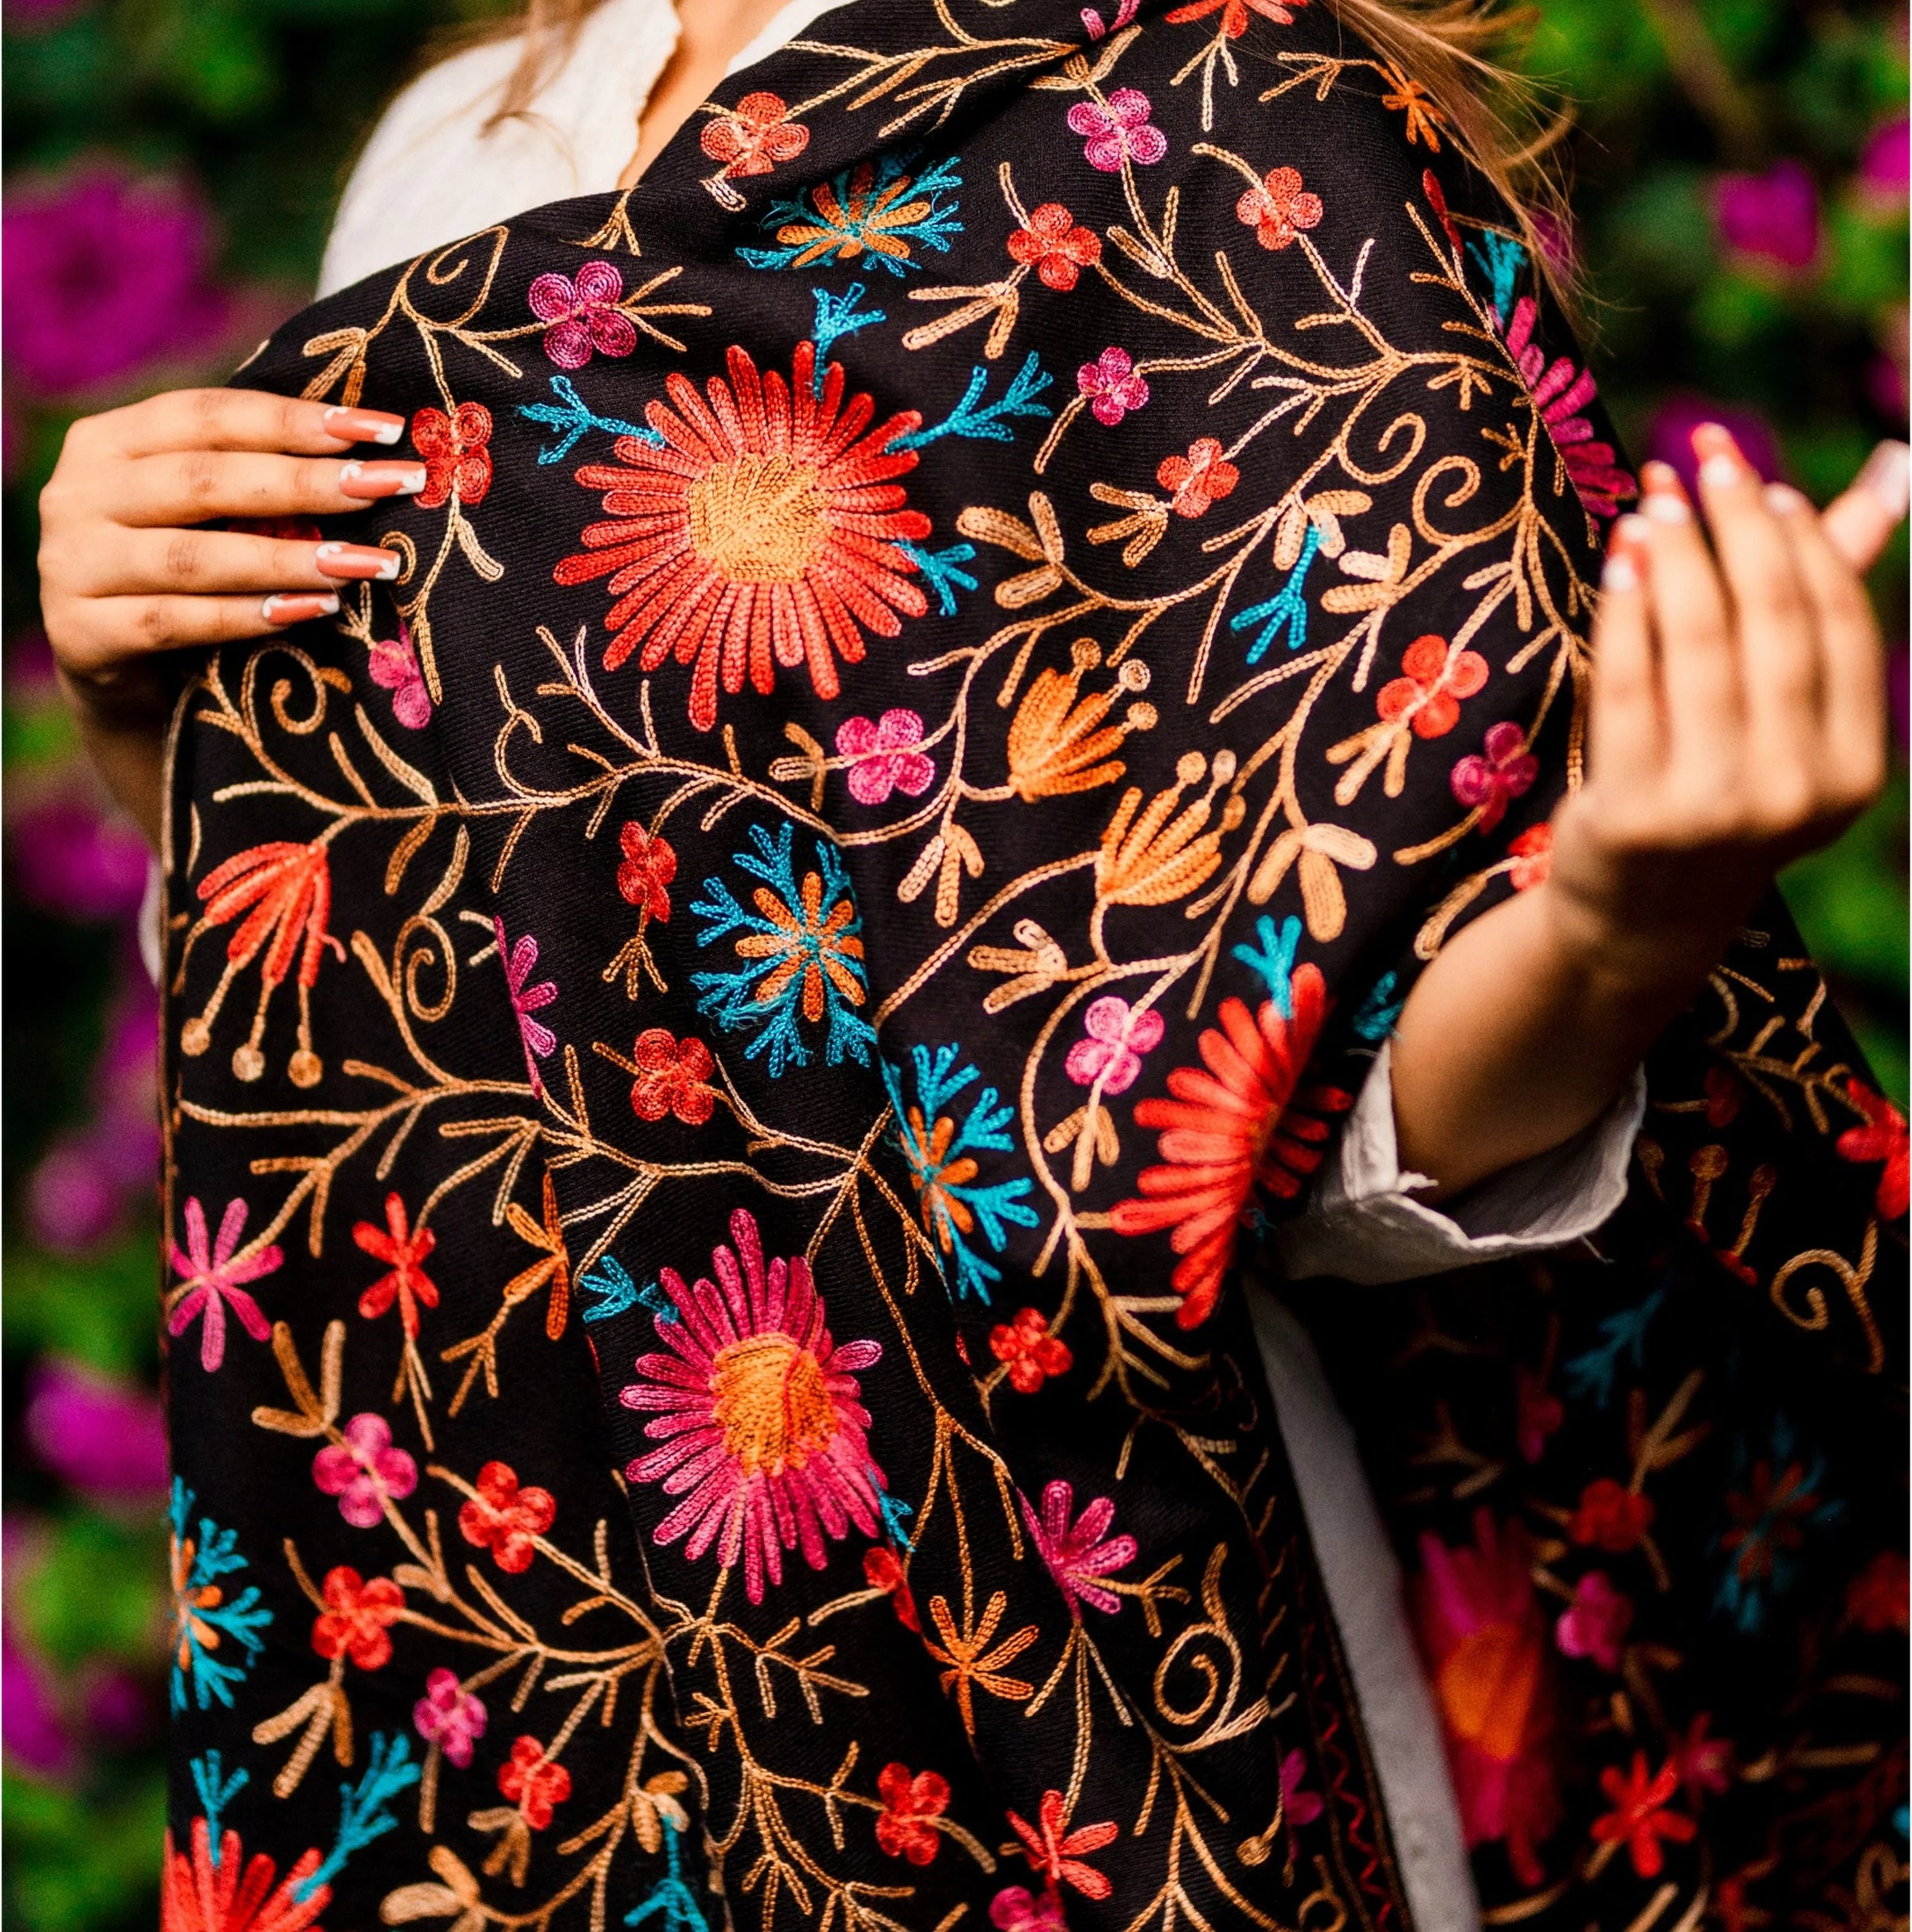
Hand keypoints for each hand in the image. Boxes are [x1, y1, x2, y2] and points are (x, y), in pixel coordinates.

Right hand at [38, 390, 424, 846]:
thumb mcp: (205, 512)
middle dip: (307, 483)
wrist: (120, 671)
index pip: (206, 415)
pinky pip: (174, 623)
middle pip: (203, 481)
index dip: (295, 420)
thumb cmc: (184, 570)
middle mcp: (75, 494)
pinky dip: (248, 616)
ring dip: (288, 559)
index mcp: (107, 442)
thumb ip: (252, 473)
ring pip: (192, 557)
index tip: (383, 431)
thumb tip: (369, 447)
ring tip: (366, 562)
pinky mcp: (80, 634)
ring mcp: (70, 565)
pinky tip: (313, 610)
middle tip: (392, 486)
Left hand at [1543, 429, 1905, 992]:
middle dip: (1738, 522)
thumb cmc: (1719, 792)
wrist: (1641, 919)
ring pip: (1699, 641)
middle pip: (1771, 618)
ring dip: (1677, 551)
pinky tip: (1621, 556)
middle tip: (1702, 457)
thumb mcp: (1787, 717)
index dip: (1801, 539)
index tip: (1763, 482)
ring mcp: (1715, 806)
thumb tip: (1890, 469)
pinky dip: (1625, 608)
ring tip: (1654, 497)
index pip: (1835, 623)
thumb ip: (1829, 598)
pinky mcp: (1635, 812)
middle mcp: (1796, 789)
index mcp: (1853, 768)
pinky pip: (1629, 682)